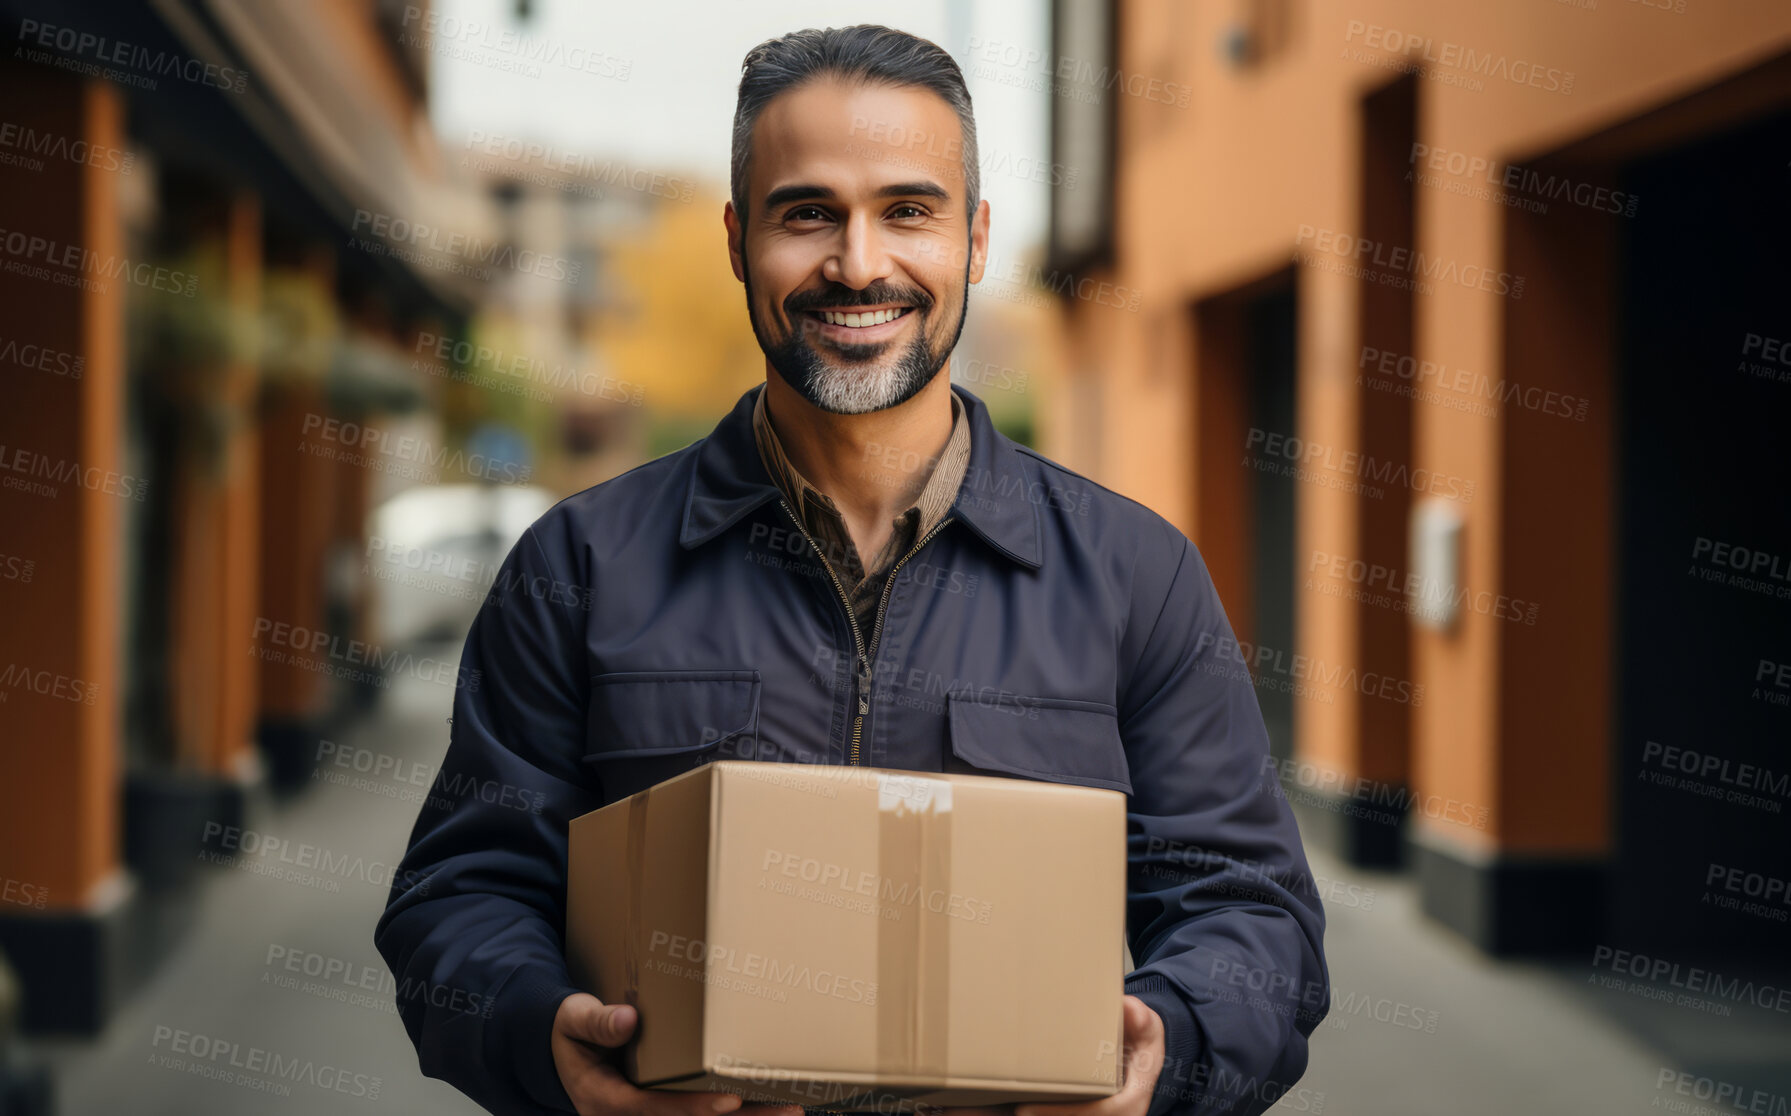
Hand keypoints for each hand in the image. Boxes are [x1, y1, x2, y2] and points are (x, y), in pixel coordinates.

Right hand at [552, 992, 804, 1115]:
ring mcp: (646, 1115)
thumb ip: (596, 1023)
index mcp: (604, 1099)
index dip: (690, 1108)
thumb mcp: (573, 1020)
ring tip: (791, 1111)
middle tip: (786, 1111)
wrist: (562, 1048)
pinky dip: (732, 1112)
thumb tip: (626, 1020)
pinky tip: (768, 1104)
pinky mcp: (660, 1109)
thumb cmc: (571, 1030)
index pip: (651, 1109)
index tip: (729, 1102)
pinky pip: (696, 1113)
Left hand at [924, 996, 1165, 1115]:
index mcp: (1123, 1106)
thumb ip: (1140, 1021)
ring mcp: (1073, 1114)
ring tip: (946, 1109)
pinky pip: (1018, 1112)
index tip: (1026, 1110)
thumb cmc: (1138, 1045)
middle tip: (965, 1111)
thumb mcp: (1147, 1030)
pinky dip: (989, 1109)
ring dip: (988, 1115)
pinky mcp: (1052, 1111)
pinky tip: (952, 1105)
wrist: (1135, 1061)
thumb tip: (1130, 1010)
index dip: (1062, 1115)